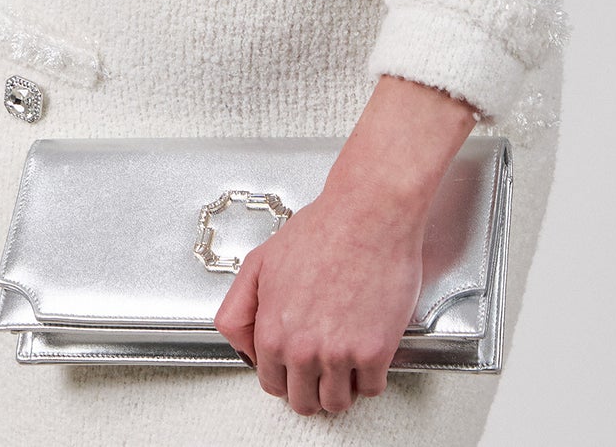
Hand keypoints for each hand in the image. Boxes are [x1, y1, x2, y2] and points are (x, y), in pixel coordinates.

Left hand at [214, 184, 424, 413]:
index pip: (272, 384)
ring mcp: (339, 354)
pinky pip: (372, 388)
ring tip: (344, 359)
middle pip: (304, 402)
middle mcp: (303, 349)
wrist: (369, 212)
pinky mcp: (375, 352)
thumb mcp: (261, 262)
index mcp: (272, 332)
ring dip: (341, 386)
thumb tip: (244, 345)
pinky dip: (370, 376)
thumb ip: (240, 308)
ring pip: (337, 402)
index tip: (295, 365)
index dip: (285, 374)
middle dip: (311, 386)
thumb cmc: (323, 228)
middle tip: (321, 365)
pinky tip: (366, 350)